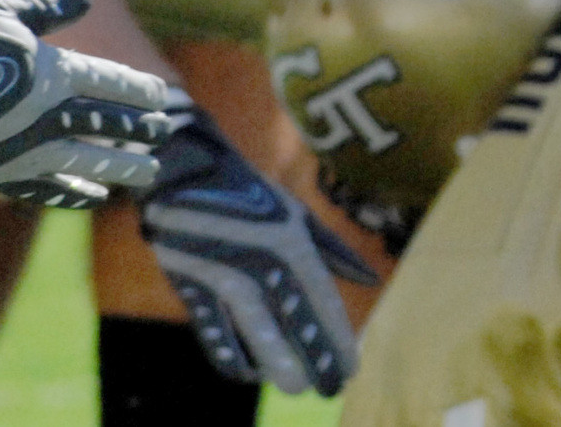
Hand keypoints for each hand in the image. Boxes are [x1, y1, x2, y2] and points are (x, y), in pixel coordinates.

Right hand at [0, 0, 169, 206]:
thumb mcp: (4, 14)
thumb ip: (47, 9)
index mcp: (53, 73)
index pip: (110, 82)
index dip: (137, 89)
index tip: (161, 96)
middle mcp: (47, 116)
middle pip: (106, 124)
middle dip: (137, 130)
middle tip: (165, 135)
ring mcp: (23, 151)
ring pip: (85, 162)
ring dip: (119, 168)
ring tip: (148, 176)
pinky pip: (45, 189)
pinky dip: (73, 193)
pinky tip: (94, 197)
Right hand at [141, 105, 375, 395]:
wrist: (188, 173)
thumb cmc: (253, 195)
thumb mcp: (297, 215)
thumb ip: (334, 251)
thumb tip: (371, 282)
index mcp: (291, 240)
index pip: (321, 302)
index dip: (337, 340)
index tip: (350, 371)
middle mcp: (261, 260)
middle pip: (292, 323)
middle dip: (312, 360)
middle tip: (328, 387)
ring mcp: (224, 274)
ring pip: (255, 334)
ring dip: (276, 365)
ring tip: (294, 385)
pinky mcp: (192, 284)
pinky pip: (215, 331)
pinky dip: (231, 355)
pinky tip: (247, 371)